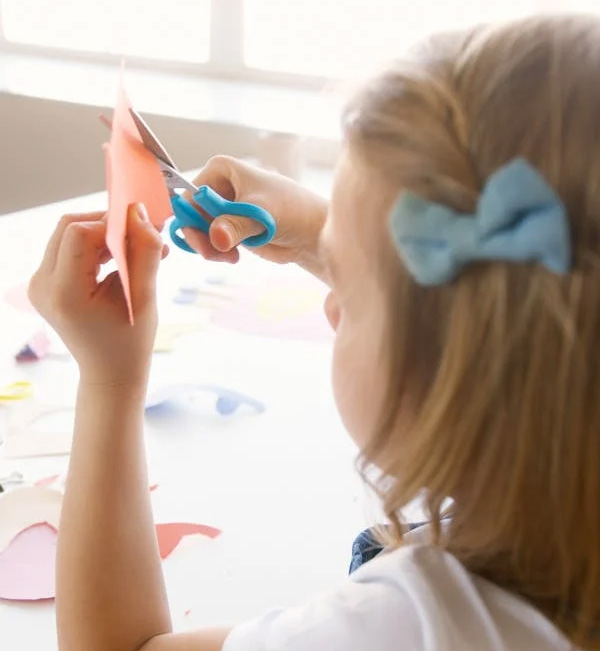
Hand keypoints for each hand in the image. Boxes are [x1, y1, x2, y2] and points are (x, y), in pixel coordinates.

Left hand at [28, 205, 165, 387]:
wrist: (110, 372)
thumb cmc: (130, 342)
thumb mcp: (145, 297)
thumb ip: (145, 252)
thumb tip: (141, 213)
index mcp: (65, 293)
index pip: (80, 233)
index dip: (112, 224)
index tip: (142, 230)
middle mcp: (42, 285)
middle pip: (68, 227)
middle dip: (106, 224)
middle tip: (139, 234)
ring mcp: (39, 284)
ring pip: (67, 234)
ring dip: (101, 234)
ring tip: (133, 250)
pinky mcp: (45, 283)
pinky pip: (67, 248)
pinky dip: (93, 246)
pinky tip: (118, 259)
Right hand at [184, 156, 328, 278]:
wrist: (311, 232)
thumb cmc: (292, 211)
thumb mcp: (261, 215)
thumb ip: (236, 225)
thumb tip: (217, 236)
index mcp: (220, 169)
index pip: (189, 195)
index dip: (189, 219)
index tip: (204, 240)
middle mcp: (218, 186)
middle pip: (190, 215)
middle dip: (199, 238)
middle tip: (215, 254)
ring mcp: (222, 208)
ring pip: (198, 232)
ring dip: (209, 248)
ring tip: (230, 256)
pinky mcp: (229, 227)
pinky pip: (209, 242)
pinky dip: (217, 252)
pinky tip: (234, 256)